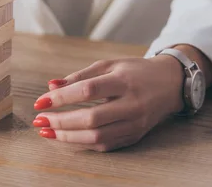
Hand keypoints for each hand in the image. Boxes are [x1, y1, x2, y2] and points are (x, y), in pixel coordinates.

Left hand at [32, 56, 184, 151]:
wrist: (171, 84)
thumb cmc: (135, 71)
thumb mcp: (109, 65)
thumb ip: (79, 76)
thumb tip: (51, 86)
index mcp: (124, 81)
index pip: (88, 91)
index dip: (61, 98)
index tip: (40, 102)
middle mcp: (132, 104)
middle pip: (92, 118)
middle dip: (61, 122)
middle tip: (40, 120)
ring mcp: (135, 123)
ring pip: (98, 137)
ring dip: (68, 137)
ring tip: (47, 132)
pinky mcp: (136, 136)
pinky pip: (106, 145)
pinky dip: (83, 143)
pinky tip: (67, 137)